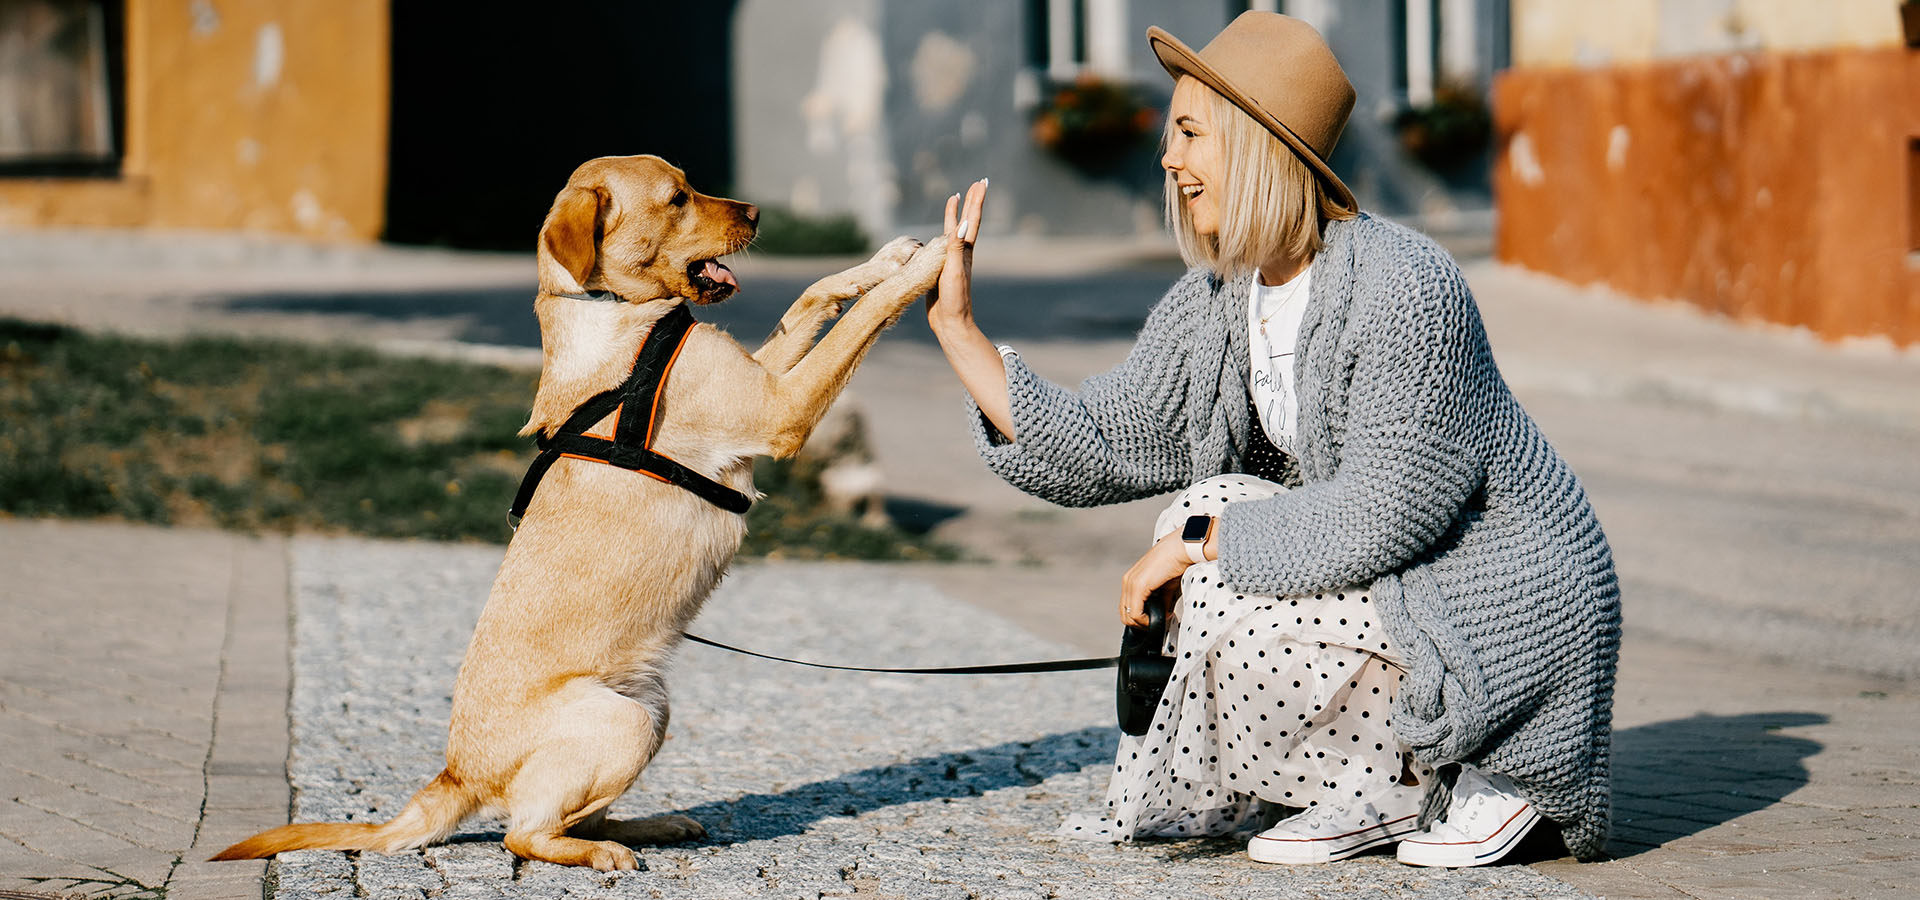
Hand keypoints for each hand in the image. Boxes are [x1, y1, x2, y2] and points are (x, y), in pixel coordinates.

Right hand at [928, 179, 986, 332]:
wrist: (950, 323)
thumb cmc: (954, 299)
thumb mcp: (954, 271)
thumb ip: (956, 248)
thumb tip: (964, 224)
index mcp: (965, 251)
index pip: (973, 220)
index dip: (976, 201)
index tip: (981, 182)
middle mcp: (960, 252)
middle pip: (967, 221)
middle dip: (971, 201)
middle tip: (977, 183)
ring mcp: (951, 259)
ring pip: (953, 230)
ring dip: (956, 214)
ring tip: (956, 198)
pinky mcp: (940, 268)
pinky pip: (940, 244)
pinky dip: (941, 232)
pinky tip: (938, 231)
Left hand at [1121, 533, 1194, 627]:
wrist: (1181, 549)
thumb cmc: (1175, 562)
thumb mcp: (1166, 586)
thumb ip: (1162, 600)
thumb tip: (1163, 614)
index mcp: (1132, 579)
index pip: (1127, 606)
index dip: (1140, 618)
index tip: (1155, 620)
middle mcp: (1128, 581)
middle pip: (1124, 614)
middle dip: (1141, 624)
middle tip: (1156, 623)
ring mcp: (1131, 583)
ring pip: (1128, 616)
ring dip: (1144, 623)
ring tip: (1160, 619)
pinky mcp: (1138, 586)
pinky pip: (1135, 613)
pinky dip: (1147, 620)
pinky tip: (1160, 616)